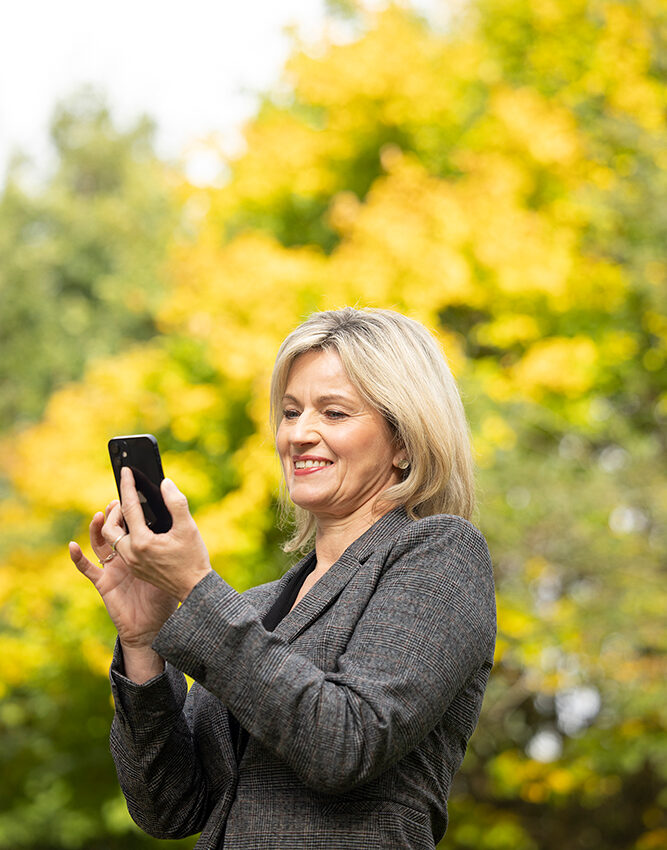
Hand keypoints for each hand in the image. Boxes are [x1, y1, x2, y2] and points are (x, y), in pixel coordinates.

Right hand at [70, 469, 211, 649]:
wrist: (161, 621)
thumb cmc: (169, 587)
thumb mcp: (176, 550)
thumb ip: (175, 519)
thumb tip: (170, 489)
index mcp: (142, 544)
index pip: (134, 517)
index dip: (131, 499)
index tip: (131, 479)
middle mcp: (126, 553)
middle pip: (115, 527)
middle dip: (115, 512)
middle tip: (118, 498)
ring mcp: (112, 568)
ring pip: (99, 542)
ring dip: (97, 527)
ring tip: (102, 513)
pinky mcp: (104, 583)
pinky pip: (87, 569)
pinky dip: (77, 558)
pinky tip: (74, 545)